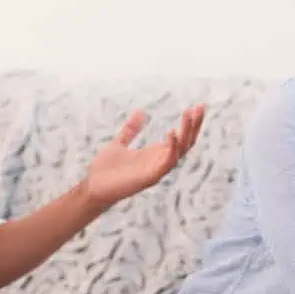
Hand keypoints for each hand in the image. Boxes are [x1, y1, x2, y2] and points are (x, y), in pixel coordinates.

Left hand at [85, 104, 205, 207]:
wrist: (93, 187)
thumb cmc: (105, 169)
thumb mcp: (119, 142)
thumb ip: (131, 129)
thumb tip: (141, 111)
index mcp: (156, 154)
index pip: (181, 138)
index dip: (190, 123)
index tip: (197, 106)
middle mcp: (160, 161)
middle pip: (187, 143)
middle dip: (195, 125)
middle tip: (201, 107)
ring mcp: (157, 170)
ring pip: (181, 151)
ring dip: (187, 132)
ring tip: (188, 114)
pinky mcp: (151, 177)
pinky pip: (168, 162)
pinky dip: (172, 148)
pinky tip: (172, 133)